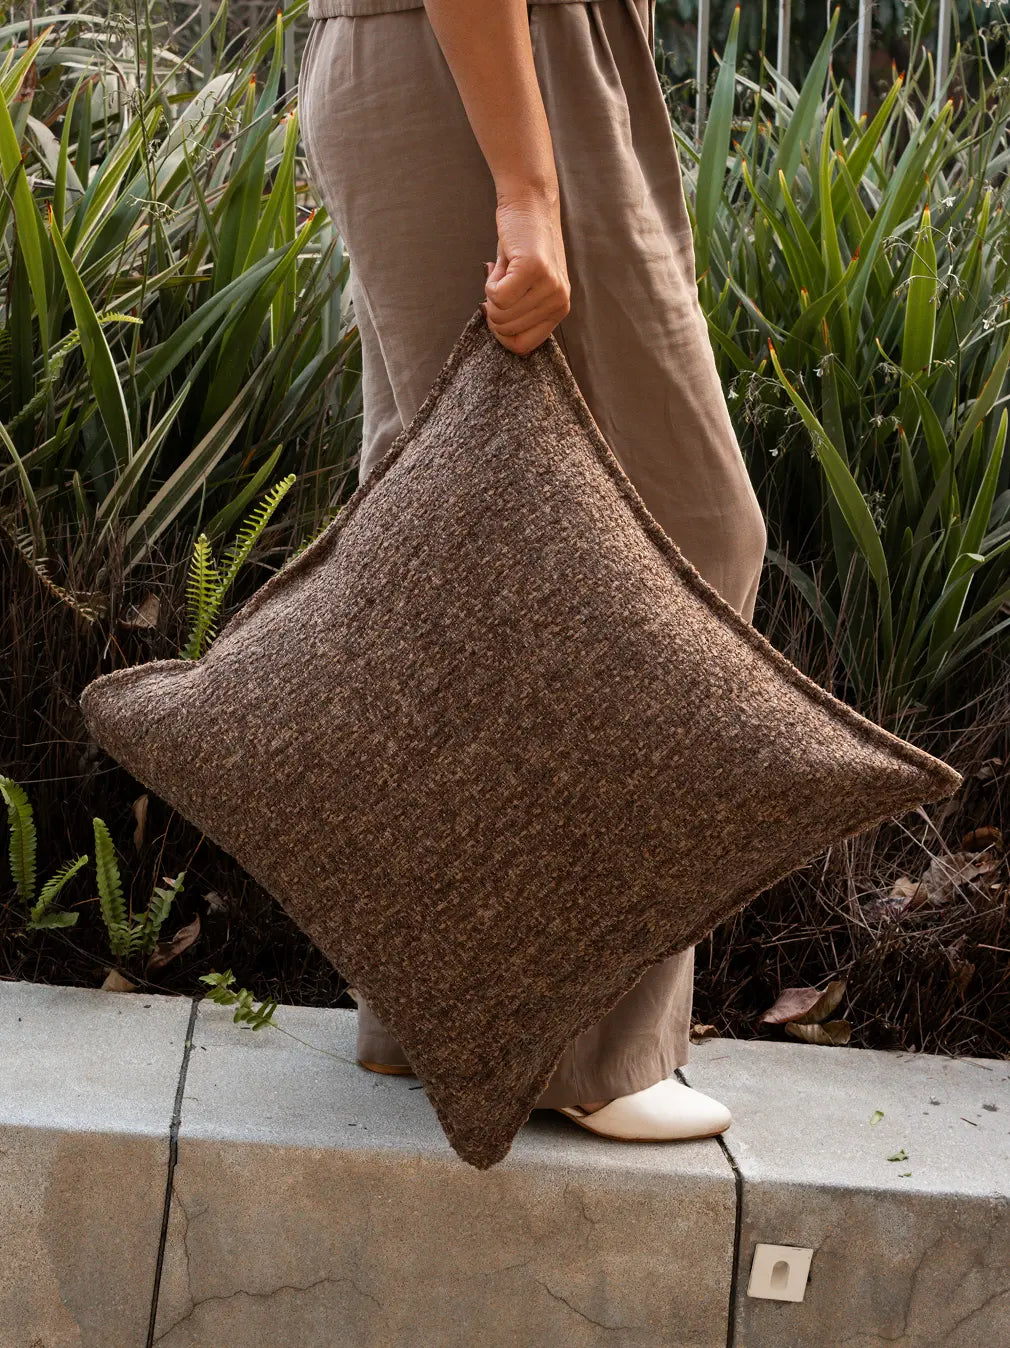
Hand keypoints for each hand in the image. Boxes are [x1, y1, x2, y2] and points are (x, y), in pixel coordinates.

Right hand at [481, 184, 570, 355]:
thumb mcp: (527, 288)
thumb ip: (520, 313)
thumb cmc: (523, 246)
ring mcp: (549, 286)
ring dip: (492, 291)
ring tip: (506, 269)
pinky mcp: (534, 269)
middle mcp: (558, 302)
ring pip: (500, 314)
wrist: (529, 204)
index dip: (501, 332)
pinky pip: (497, 296)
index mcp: (558, 310)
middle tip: (504, 279)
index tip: (499, 309)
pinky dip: (490, 281)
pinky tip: (501, 264)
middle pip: (506, 330)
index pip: (521, 346)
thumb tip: (499, 331)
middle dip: (494, 307)